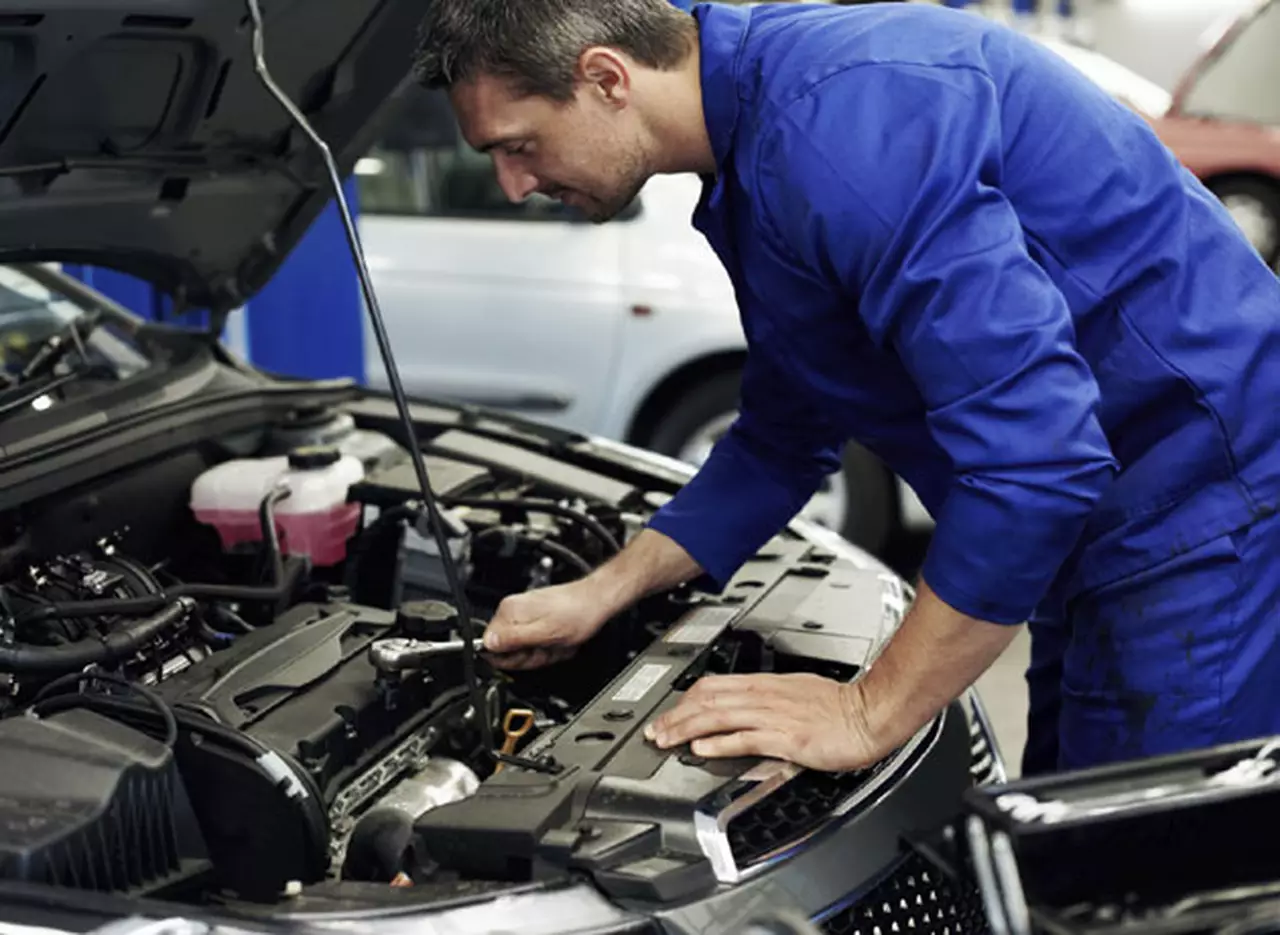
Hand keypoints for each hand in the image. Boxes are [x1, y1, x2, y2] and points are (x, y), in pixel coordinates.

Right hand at [481, 580, 611, 669]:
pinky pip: (530, 642)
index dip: (510, 658)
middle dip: (528, 656)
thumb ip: (514, 639)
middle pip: (505, 650)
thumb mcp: (545, 632)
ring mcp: (522, 614)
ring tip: (554, 644)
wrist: (595, 601)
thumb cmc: (577, 614)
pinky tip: (556, 642)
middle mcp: (512, 610)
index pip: (489, 645)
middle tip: (546, 649)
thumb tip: (488, 645)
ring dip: (539, 653)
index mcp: (510, 612)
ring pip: (520, 648)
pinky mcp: (533, 618)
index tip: (528, 655)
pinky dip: (545, 647)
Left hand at [643, 673, 883, 771]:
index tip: (670, 713)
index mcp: (767, 685)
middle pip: (708, 700)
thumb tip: (747, 710)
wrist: (871, 713)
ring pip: (719, 716)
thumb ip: (771, 701)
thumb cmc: (841, 707)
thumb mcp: (798, 693)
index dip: (686, 700)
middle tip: (655, 731)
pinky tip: (702, 750)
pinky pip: (745, 738)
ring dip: (687, 729)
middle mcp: (765, 696)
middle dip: (676, 716)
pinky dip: (720, 743)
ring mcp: (774, 716)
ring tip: (666, 740)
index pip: (715, 686)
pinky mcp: (787, 737)